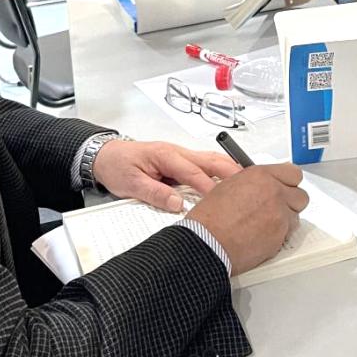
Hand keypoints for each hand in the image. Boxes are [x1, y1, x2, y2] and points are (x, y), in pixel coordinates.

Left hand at [92, 139, 240, 212]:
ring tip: (249, 184)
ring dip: (230, 170)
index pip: (193, 172)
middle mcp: (177, 152)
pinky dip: (221, 171)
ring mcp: (181, 155)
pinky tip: (231, 182)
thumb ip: (155, 193)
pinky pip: (206, 164)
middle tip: (250, 187)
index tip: (222, 201)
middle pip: (211, 160)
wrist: (106, 155)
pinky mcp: (181, 161)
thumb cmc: (118, 166)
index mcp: (166, 155)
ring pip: (212, 160)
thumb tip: (178, 204)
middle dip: (231, 173)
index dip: (209, 187)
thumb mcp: (131, 184)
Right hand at [186, 163, 308, 274]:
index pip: (293, 173)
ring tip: (265, 226)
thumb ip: (254, 183)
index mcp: (260, 175)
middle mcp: (274, 192)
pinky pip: (288, 234)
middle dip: (291, 202)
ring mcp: (280, 214)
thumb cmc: (210, 218)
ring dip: (285, 221)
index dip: (289, 182)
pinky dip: (279, 236)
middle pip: (301, 195)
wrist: (207, 242)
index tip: (285, 187)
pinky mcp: (281, 235)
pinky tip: (262, 237)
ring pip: (296, 216)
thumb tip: (265, 185)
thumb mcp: (229, 186)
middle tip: (278, 208)